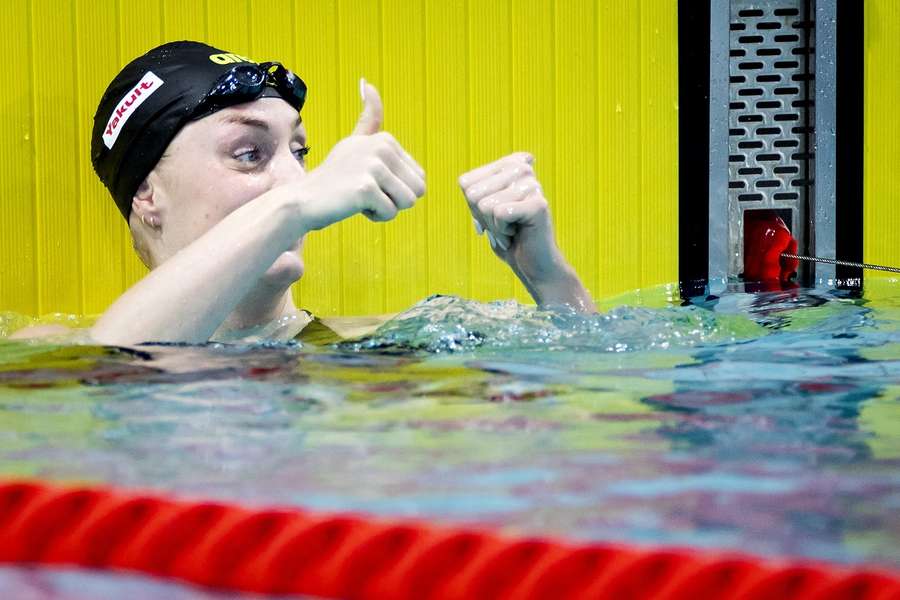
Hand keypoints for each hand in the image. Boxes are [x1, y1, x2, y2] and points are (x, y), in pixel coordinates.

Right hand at [293, 79, 424, 231]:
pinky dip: (375, 216)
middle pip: (418, 191)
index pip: (419, 179)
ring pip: (407, 203)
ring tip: (360, 198)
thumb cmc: (333, 177)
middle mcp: (382, 148)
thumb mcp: (355, 142)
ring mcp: (374, 166)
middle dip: (395, 199)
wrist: (303, 199)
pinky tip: (353, 205)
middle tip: (365, 192)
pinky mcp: (366, 188)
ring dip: (386, 208)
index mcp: (386, 140)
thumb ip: (369, 117)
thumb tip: (367, 81)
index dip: (396, 189)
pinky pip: (390, 213)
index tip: (368, 181)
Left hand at [458, 152, 563, 281]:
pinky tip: (517, 234)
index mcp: (509, 165)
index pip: (466, 182)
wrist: (533, 265)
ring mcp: (532, 185)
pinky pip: (499, 214)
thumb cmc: (508, 238)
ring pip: (485, 205)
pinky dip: (502, 232)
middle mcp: (523, 169)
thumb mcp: (484, 211)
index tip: (494, 216)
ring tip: (511, 231)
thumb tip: (464, 182)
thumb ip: (474, 191)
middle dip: (482, 218)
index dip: (473, 207)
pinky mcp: (538, 204)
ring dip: (494, 227)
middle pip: (474, 194)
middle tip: (503, 226)